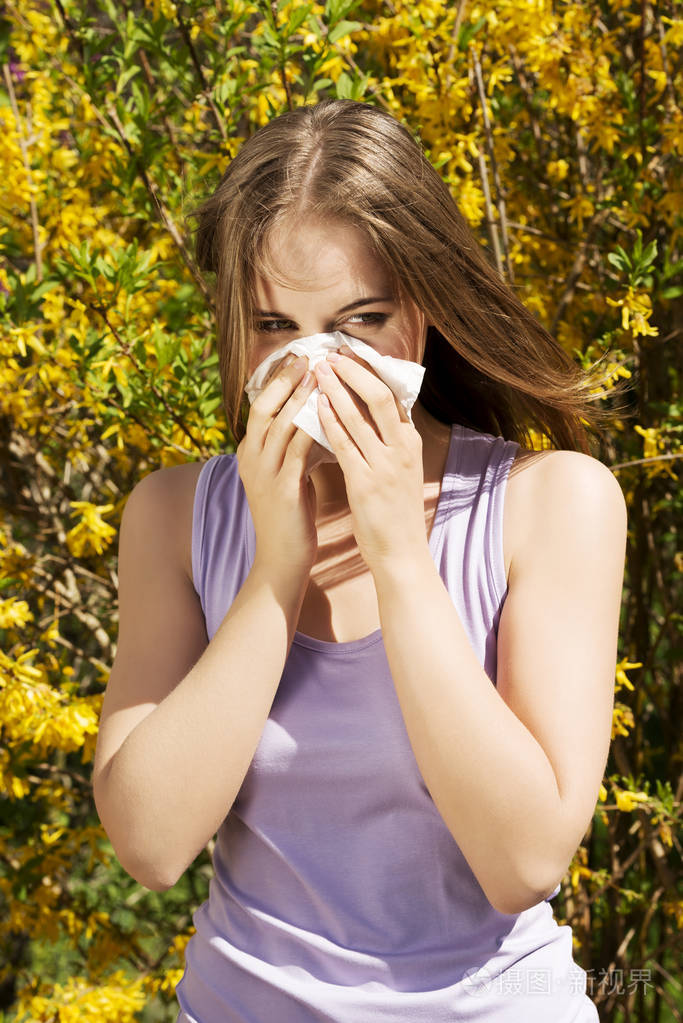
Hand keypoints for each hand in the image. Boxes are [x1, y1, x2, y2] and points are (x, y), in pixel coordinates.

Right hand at [237, 355, 317, 575]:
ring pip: (280, 425)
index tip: (298, 357)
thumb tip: (317, 417)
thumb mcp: (287, 473)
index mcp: (250, 453)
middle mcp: (251, 459)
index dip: (278, 380)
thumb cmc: (291, 516)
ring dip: (302, 398)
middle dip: (286, 380)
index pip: (260, 405)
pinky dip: (313, 429)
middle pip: (264, 407)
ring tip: (321, 376)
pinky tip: (331, 414)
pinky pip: (298, 451)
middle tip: (307, 356)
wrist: (282, 559)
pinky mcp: (282, 491)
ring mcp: (263, 474)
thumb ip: (295, 446)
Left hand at [314, 347, 428, 572]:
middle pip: (380, 396)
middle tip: (332, 354)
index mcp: (411, 443)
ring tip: (318, 370)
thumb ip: (388, 442)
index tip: (350, 354)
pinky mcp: (366, 482)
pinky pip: (344, 444)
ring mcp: (385, 465)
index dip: (371, 371)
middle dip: (354, 371)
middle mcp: (402, 448)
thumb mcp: (400, 470)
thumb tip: (370, 415)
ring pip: (359, 416)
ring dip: (336, 389)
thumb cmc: (396, 513)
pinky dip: (330, 421)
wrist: (401, 553)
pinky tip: (315, 406)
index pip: (394, 395)